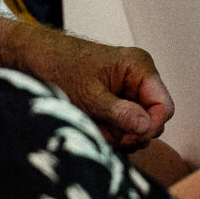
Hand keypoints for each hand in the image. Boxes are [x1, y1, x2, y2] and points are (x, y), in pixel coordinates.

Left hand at [0, 19, 175, 150]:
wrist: (35, 59)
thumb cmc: (61, 67)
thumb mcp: (89, 95)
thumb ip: (119, 113)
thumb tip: (146, 128)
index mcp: (140, 68)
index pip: (164, 107)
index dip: (150, 127)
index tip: (127, 139)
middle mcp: (139, 79)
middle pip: (152, 120)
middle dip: (130, 133)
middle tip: (105, 133)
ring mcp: (128, 91)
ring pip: (136, 128)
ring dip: (116, 135)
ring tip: (93, 126)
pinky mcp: (116, 102)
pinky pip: (122, 127)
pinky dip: (108, 133)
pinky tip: (92, 126)